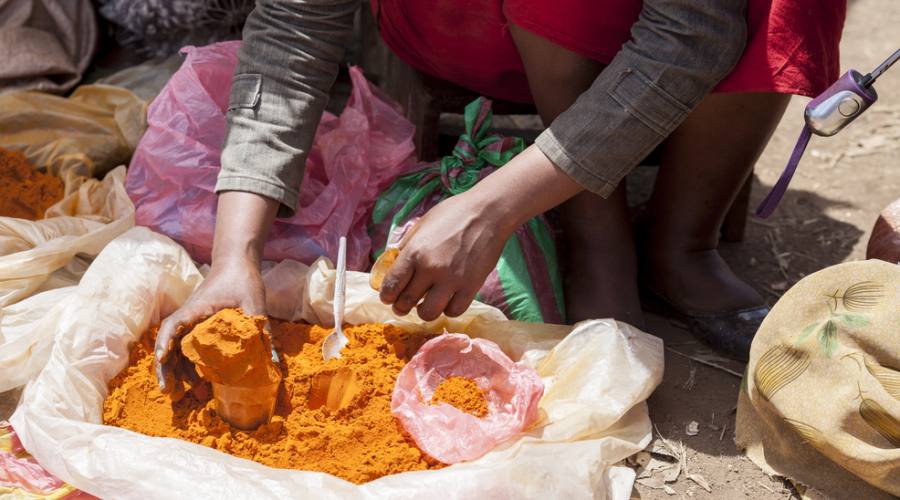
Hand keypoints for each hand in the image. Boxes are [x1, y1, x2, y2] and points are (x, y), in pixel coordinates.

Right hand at [155, 191, 279, 395]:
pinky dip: (187, 362)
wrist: (237, 260)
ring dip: (176, 369)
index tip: (162, 359)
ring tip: (182, 392)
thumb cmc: (242, 278)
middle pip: (167, 343)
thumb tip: (272, 361)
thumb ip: (262, 330)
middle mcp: (188, 315)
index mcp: (196, 309)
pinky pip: (186, 346)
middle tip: (169, 391)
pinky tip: (197, 379)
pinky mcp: (197, 324)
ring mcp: (191, 320)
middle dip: (165, 368)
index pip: (172, 326)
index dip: (164, 344)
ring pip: (175, 348)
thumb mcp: (254, 303)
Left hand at [379, 193, 511, 319]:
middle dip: (400, 307)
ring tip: (425, 305)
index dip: (386, 295)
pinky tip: (447, 301)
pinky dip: (448, 310)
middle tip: (402, 306)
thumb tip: (394, 264)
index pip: (391, 284)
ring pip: (429, 313)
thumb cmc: (454, 213)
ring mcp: (452, 279)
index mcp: (415, 251)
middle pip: (407, 301)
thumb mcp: (422, 224)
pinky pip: (454, 311)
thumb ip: (407, 245)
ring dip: (423, 312)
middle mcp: (431, 268)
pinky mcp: (471, 286)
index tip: (388, 298)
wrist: (488, 212)